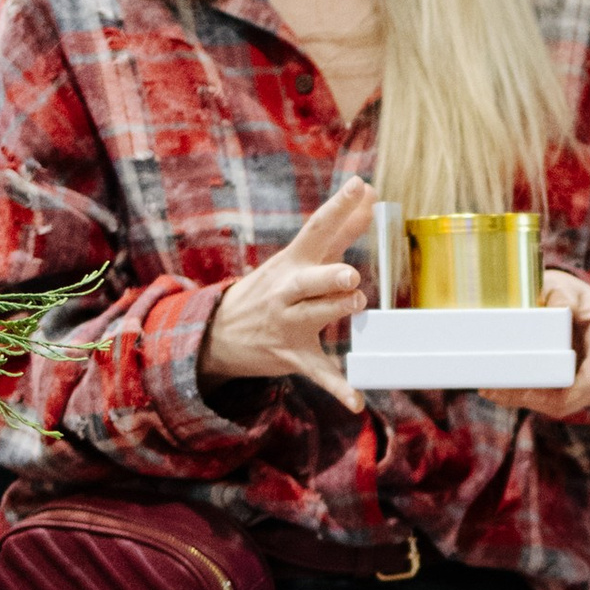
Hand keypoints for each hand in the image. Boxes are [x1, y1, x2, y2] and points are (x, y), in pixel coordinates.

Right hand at [202, 176, 375, 412]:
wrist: (219, 332)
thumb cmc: (275, 287)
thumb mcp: (300, 257)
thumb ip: (339, 228)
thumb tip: (370, 194)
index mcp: (293, 263)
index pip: (317, 230)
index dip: (339, 208)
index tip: (361, 187)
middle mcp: (287, 291)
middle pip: (308, 279)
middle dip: (327, 276)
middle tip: (350, 274)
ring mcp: (288, 324)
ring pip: (312, 317)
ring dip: (333, 310)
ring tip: (355, 303)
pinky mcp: (293, 356)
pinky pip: (318, 373)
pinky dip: (338, 388)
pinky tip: (356, 401)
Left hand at [484, 270, 589, 421]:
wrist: (571, 303)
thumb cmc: (565, 292)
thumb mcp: (560, 284)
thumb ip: (558, 293)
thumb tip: (557, 310)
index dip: (572, 386)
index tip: (534, 388)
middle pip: (582, 393)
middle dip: (540, 397)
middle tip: (498, 390)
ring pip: (568, 403)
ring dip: (531, 401)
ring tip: (494, 391)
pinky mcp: (582, 389)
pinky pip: (559, 402)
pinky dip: (531, 398)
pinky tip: (501, 393)